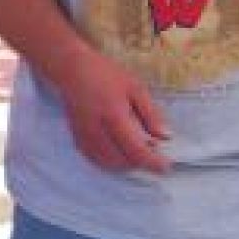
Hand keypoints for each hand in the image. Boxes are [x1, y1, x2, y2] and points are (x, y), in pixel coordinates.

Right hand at [57, 48, 170, 173]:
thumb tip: (165, 137)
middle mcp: (98, 131)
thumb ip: (151, 114)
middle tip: (152, 150)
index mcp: (115, 117)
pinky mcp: (78, 139)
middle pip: (123, 161)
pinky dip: (110, 161)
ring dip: (126, 163)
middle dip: (140, 162)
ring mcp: (85, 137)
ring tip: (136, 149)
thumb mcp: (136, 89)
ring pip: (108, 163)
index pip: (136, 150)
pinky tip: (119, 151)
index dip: (152, 162)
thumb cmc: (107, 75)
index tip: (165, 166)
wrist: (73, 71)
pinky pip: (96, 159)